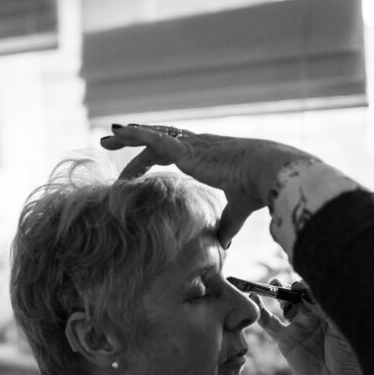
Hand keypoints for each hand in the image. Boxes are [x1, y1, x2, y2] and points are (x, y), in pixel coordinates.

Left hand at [100, 124, 318, 245]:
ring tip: (107, 138)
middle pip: (157, 141)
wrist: (266, 173)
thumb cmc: (257, 188)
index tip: (137, 169)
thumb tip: (225, 243)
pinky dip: (135, 134)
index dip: (152, 158)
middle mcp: (196, 145)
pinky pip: (154, 139)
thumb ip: (229, 223)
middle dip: (134, 142)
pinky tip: (118, 131)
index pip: (172, 152)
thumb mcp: (238, 208)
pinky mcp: (187, 149)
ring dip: (128, 136)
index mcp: (206, 156)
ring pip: (152, 136)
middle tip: (112, 144)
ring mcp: (191, 144)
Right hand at [253, 281, 373, 374]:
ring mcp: (299, 327)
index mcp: (332, 309)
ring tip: (273, 284)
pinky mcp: (285, 340)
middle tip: (288, 283)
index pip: (316, 289)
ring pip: (285, 304)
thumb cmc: (353, 357)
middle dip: (292, 284)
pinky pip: (270, 323)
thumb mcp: (342, 327)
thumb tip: (304, 291)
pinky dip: (260, 312)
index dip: (309, 282)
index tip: (304, 282)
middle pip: (299, 293)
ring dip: (277, 291)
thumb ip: (323, 307)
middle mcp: (315, 315)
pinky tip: (254, 298)